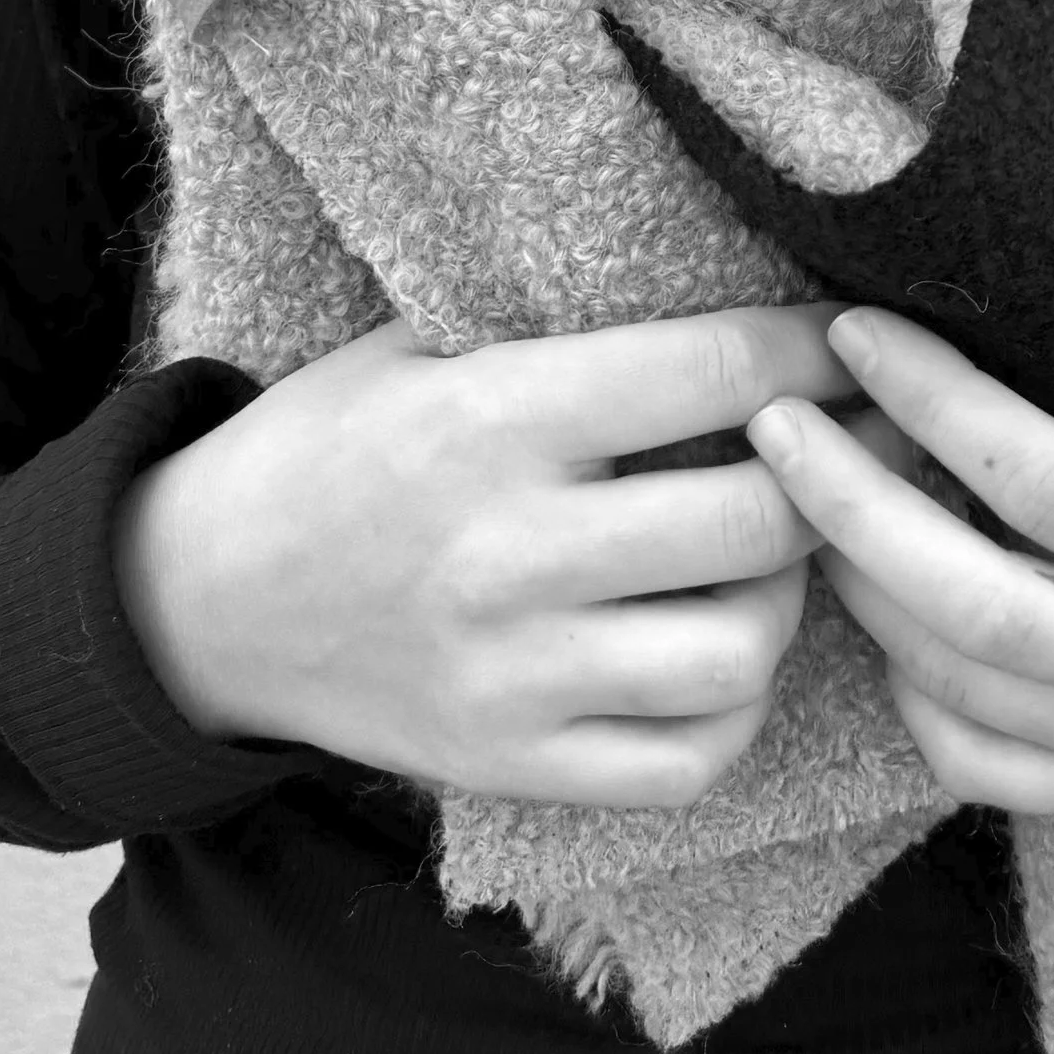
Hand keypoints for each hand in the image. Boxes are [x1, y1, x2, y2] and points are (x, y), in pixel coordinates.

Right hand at [114, 306, 853, 808]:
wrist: (200, 601)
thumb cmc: (335, 446)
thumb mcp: (423, 344)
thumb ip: (571, 328)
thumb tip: (748, 287)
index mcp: (492, 418)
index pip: (716, 371)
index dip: (816, 351)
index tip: (853, 340)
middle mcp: (508, 553)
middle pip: (756, 518)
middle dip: (833, 475)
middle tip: (851, 449)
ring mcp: (511, 676)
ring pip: (740, 652)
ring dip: (786, 597)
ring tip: (768, 555)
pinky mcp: (511, 766)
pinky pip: (687, 759)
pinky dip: (734, 708)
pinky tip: (718, 651)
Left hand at [744, 278, 1053, 861]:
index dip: (941, 403)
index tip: (863, 330)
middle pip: (968, 603)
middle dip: (846, 508)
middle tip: (767, 419)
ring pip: (951, 687)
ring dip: (858, 585)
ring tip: (802, 490)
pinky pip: (973, 765)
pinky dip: (904, 685)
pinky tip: (882, 605)